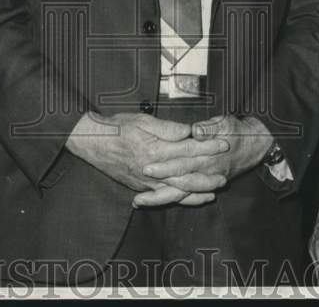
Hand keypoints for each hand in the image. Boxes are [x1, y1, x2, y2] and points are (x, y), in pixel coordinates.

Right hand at [65, 112, 229, 204]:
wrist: (93, 143)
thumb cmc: (117, 127)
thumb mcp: (142, 120)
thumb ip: (167, 128)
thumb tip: (188, 131)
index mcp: (156, 149)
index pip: (189, 149)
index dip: (208, 146)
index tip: (224, 144)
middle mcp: (154, 170)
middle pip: (187, 175)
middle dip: (207, 175)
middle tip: (225, 175)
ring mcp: (147, 182)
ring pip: (178, 190)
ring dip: (197, 191)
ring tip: (214, 191)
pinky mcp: (141, 188)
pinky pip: (164, 198)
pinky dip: (180, 199)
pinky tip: (190, 199)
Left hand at [133, 115, 272, 206]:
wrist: (257, 145)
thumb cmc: (239, 131)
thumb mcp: (226, 123)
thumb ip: (209, 127)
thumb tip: (195, 131)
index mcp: (208, 154)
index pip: (182, 160)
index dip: (164, 165)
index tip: (147, 166)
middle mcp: (207, 171)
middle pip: (178, 180)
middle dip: (156, 186)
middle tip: (137, 188)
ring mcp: (207, 180)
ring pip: (181, 194)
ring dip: (160, 198)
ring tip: (139, 201)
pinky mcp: (206, 184)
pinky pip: (189, 197)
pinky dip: (170, 203)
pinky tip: (157, 201)